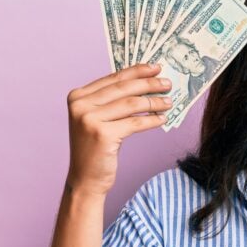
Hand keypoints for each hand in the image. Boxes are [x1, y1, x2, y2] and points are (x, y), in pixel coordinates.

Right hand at [64, 63, 173, 196]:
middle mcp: (80, 105)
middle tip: (168, 83)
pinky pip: (135, 123)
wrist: (85, 179)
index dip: (137, 71)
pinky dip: (151, 120)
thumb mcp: (97, 119)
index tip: (156, 67)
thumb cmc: (95, 149)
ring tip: (168, 102)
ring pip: (131, 104)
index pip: (113, 78)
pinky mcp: (102, 134)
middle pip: (123, 88)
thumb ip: (111, 101)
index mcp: (77, 96)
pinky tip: (162, 119)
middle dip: (149, 84)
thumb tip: (143, 82)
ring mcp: (89, 119)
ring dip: (154, 102)